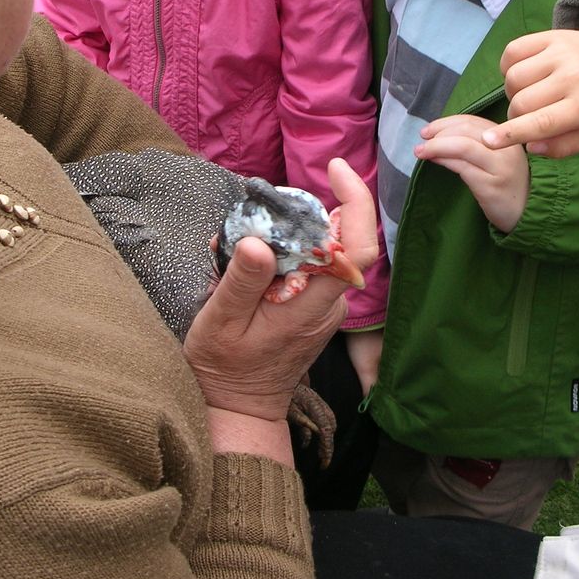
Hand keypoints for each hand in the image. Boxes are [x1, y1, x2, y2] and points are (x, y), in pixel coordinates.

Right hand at [184, 158, 377, 421]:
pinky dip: (287, 251)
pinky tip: (251, 255)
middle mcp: (329, 306)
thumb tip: (258, 241)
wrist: (238, 408)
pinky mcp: (315, 310)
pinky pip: (311, 267)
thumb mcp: (221, 322)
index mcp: (312, 306)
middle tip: (268, 201)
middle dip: (312, 210)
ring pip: (324, 252)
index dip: (357, 204)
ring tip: (247, 231)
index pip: (357, 251)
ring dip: (294, 231)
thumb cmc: (225, 368)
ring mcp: (324, 309)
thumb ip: (241, 281)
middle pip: (341, 242)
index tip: (336, 170)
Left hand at [414, 114, 529, 231]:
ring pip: (463, 146)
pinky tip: (433, 161)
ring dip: (436, 146)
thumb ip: (476, 144)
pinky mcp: (491, 186)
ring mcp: (500, 167)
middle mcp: (506, 148)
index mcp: (507, 137)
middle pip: (467, 130)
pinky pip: (462, 167)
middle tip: (422, 138)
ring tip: (420, 150)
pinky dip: (444, 160)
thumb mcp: (496, 158)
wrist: (527, 213)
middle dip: (439, 131)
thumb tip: (439, 135)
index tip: (428, 130)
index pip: (472, 121)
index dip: (446, 122)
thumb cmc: (507, 183)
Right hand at [481, 25, 578, 157]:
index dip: (511, 134)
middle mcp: (574, 76)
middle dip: (515, 116)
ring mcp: (562, 52)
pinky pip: (512, 51)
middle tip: (529, 116)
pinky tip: (525, 74)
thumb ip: (564, 147)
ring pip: (513, 77)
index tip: (487, 142)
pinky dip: (509, 66)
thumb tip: (530, 147)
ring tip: (530, 94)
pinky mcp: (552, 36)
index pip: (542, 123)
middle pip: (521, 101)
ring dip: (513, 92)